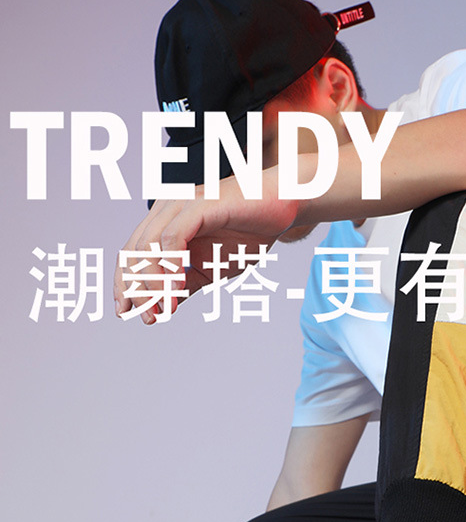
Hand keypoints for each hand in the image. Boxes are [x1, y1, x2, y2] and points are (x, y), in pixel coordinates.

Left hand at [114, 170, 298, 322]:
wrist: (285, 204)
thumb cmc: (251, 230)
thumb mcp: (213, 267)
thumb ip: (186, 284)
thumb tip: (164, 307)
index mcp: (165, 221)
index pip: (131, 253)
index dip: (124, 284)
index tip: (125, 312)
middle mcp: (165, 209)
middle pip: (133, 251)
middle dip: (136, 289)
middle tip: (147, 317)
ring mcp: (180, 204)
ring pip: (148, 247)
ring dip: (152, 283)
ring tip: (162, 310)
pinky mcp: (198, 205)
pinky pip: (173, 239)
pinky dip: (170, 268)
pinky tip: (177, 291)